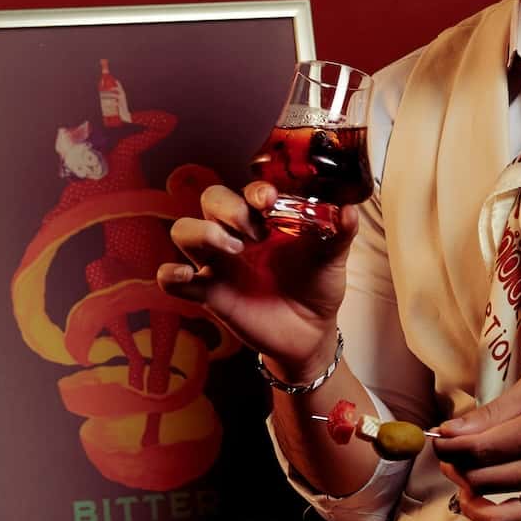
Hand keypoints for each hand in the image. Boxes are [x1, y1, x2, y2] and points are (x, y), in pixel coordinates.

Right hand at [156, 181, 357, 375]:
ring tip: (234, 251)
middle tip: (255, 234)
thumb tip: (349, 210)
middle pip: (211, 199)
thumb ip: (339, 233)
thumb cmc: (317, 285)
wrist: (310, 332)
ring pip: (184, 230)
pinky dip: (171, 275)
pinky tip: (189, 277)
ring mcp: (219, 262)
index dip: (254, 190)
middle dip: (229, 209)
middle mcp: (237, 233)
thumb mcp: (332, 258)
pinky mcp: (207, 292)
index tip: (268, 200)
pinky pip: (172, 279)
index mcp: (267, 218)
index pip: (249, 189)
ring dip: (202, 233)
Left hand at [432, 374, 520, 520]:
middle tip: (451, 458)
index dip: (450, 446)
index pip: (481, 446)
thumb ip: (494, 410)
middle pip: (487, 480)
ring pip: (505, 516)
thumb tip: (452, 430)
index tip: (440, 441)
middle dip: (458, 469)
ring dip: (474, 507)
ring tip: (467, 489)